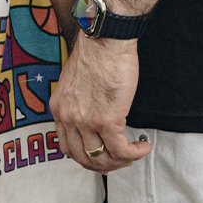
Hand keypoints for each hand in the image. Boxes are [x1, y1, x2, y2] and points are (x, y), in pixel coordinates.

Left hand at [50, 35, 151, 173]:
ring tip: (133, 153)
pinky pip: (121, 150)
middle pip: (84, 158)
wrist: (105, 38)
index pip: (67, 147)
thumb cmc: (95, 51)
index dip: (86, 155)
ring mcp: (87, 121)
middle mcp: (69, 118)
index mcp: (59, 107)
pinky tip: (143, 146)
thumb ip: (77, 100)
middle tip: (120, 158)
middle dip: (104, 164)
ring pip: (102, 159)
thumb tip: (91, 114)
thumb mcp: (74, 80)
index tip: (101, 152)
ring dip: (121, 161)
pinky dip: (134, 153)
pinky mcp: (108, 120)